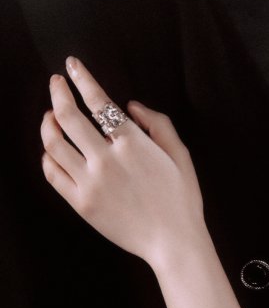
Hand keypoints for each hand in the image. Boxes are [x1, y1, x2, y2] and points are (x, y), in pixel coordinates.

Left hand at [40, 57, 203, 268]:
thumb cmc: (182, 198)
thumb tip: (131, 105)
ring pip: (53, 144)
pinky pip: (52, 174)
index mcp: (132, 143)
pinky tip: (50, 150)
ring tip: (50, 115)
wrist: (173, 242)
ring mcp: (89, 182)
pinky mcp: (80, 203)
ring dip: (47, 123)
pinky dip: (47, 157)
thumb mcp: (180, 154)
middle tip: (56, 82)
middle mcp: (105, 159)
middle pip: (68, 117)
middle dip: (58, 92)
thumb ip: (158, 123)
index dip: (82, 78)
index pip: (98, 101)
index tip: (72, 66)